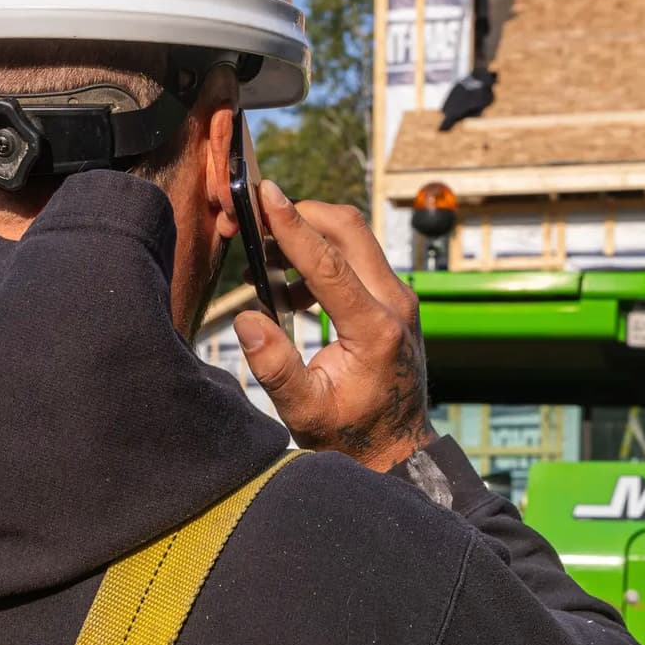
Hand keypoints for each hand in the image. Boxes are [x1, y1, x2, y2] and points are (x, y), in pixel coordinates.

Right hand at [232, 181, 432, 471]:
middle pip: (349, 230)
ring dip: (308, 234)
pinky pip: (357, 258)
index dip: (292, 225)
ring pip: (355, 238)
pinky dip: (320, 256)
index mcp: (374, 329)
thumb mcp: (304, 411)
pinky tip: (288, 289)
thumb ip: (274, 367)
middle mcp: (395, 304)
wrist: (398, 450)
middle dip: (301, 213)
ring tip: (262, 258)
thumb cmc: (350, 435)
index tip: (265, 194)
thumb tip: (246, 318)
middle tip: (256, 215)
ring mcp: (399, 299)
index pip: (329, 262)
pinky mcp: (393, 300)